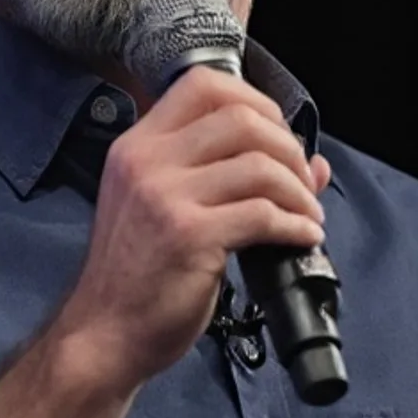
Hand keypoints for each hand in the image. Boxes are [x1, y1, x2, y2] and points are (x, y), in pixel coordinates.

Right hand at [55, 69, 332, 393]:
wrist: (104, 333)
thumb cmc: (136, 275)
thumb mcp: (167, 209)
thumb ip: (229, 176)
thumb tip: (314, 163)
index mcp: (137, 146)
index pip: (202, 85)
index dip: (255, 100)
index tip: (279, 134)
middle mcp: (146, 160)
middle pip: (241, 118)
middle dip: (288, 147)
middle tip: (302, 182)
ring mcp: (164, 196)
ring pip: (259, 165)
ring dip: (298, 190)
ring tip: (307, 214)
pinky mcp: (188, 235)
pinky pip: (263, 214)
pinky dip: (295, 225)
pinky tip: (302, 238)